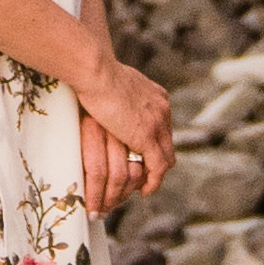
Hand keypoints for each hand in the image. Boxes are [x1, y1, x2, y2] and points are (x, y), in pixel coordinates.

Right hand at [75, 52, 170, 203]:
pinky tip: (144, 191)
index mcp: (156, 96)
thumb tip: (106, 96)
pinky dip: (153, 182)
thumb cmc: (96, 72)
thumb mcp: (114, 82)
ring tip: (143, 187)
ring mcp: (158, 125)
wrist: (97, 72)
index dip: (154, 143)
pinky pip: (158, 167)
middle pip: (167, 143)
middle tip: (144, 175)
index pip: (163, 127)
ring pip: (166, 157)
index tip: (141, 154)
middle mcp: (162, 110)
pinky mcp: (148, 138)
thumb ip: (120, 93)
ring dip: (155, 174)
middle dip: (157, 160)